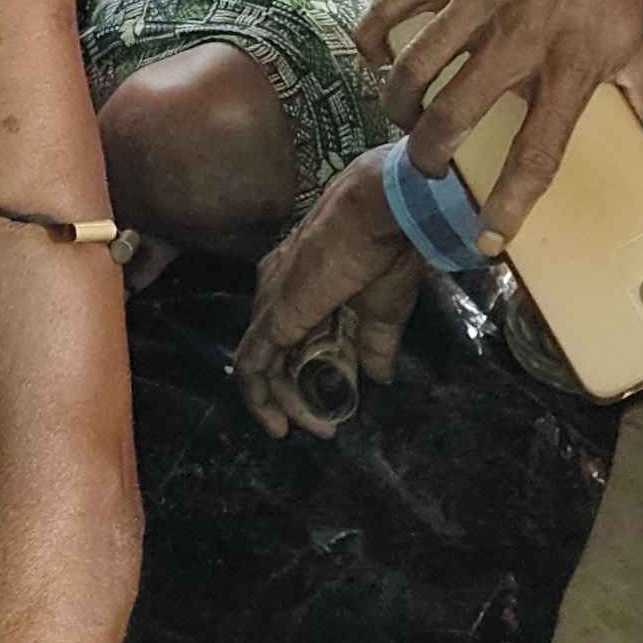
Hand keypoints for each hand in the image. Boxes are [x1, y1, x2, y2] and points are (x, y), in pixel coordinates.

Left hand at [234, 154, 427, 440]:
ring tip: (319, 427)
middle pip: (275, 351)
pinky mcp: (275, 315)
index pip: (290, 334)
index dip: (305, 372)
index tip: (330, 405)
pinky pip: (254, 363)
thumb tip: (378, 375)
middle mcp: (277, 287)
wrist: (383, 215)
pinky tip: (280, 422)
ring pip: (265, 362)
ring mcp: (272, 300)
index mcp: (301, 280)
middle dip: (296, 395)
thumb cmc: (388, 250)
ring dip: (288, 401)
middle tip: (325, 426)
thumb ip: (375, 343)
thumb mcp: (383, 309)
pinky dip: (263, 397)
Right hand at [356, 0, 642, 250]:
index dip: (510, 205)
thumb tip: (634, 154)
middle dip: (429, 155)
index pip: (540, 150)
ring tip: (404, 117)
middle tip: (428, 164)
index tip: (487, 240)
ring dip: (397, 104)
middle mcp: (522, 33)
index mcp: (574, 62)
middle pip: (456, 115)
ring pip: (416, 67)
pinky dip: (371, 38)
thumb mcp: (639, 39)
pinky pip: (392, 6)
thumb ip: (634, 99)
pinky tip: (376, 57)